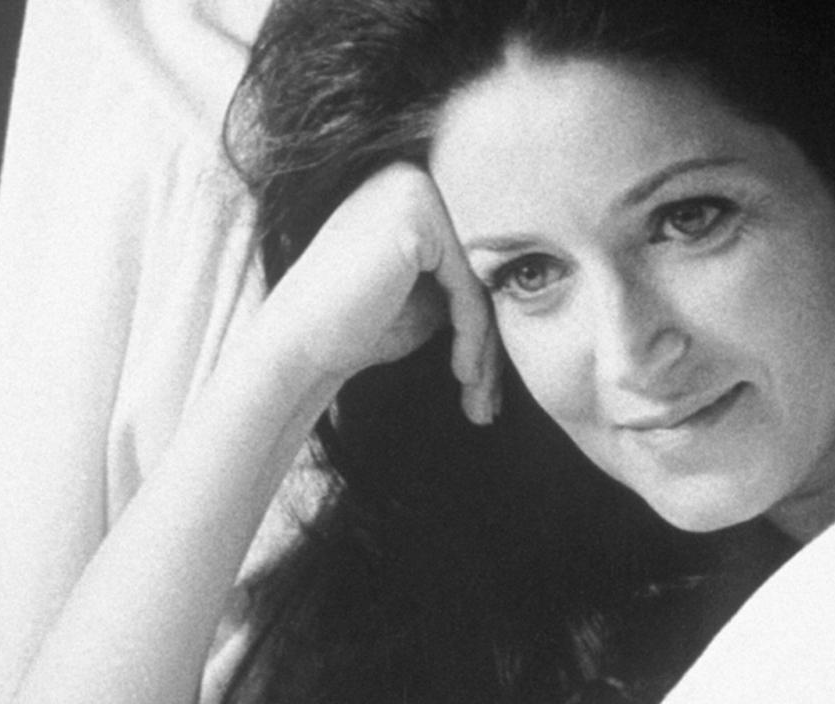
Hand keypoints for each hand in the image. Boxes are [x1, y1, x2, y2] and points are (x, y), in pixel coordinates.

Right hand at [252, 162, 500, 423]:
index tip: (487, 379)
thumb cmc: (359, 326)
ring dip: (486, 347)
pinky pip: (469, 284)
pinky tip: (463, 375)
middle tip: (489, 399)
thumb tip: (536, 281)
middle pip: (483, 263)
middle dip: (492, 339)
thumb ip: (470, 277)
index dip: (489, 321)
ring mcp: (414, 188)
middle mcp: (415, 173)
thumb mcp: (428, 296)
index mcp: (415, 188)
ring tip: (480, 400)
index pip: (477, 256)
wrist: (299, 346)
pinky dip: (472, 337)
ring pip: (482, 277)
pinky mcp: (417, 215)